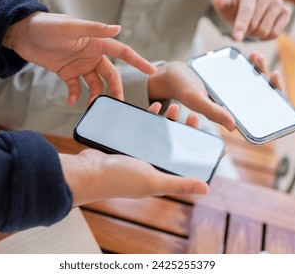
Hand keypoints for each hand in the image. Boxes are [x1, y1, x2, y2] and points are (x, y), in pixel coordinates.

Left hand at [3, 12, 155, 104]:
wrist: (21, 34)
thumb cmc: (46, 26)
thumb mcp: (70, 28)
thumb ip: (94, 30)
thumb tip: (118, 29)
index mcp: (96, 42)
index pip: (122, 51)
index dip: (137, 61)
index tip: (152, 70)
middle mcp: (91, 54)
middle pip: (110, 75)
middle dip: (115, 89)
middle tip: (117, 103)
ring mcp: (80, 65)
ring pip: (95, 84)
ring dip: (95, 96)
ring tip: (92, 106)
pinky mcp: (67, 72)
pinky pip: (76, 87)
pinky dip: (75, 95)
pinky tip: (72, 101)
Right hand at [59, 102, 207, 206]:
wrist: (87, 171)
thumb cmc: (119, 180)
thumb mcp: (153, 181)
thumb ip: (179, 183)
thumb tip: (207, 188)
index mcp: (161, 176)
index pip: (185, 163)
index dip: (196, 148)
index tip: (204, 132)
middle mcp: (152, 167)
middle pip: (173, 146)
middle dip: (183, 130)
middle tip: (189, 115)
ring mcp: (139, 156)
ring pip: (158, 136)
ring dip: (167, 122)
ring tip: (171, 107)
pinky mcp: (127, 146)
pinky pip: (142, 131)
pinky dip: (148, 119)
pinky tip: (153, 108)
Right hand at [147, 55, 283, 130]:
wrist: (172, 74)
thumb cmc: (182, 88)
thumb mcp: (196, 100)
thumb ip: (213, 112)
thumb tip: (234, 126)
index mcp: (227, 114)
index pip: (254, 114)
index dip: (269, 103)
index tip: (274, 85)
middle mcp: (231, 105)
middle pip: (257, 97)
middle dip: (267, 84)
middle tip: (271, 72)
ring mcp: (230, 93)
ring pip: (252, 84)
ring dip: (259, 71)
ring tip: (258, 57)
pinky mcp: (227, 83)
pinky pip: (244, 76)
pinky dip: (249, 66)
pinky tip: (251, 56)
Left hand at [212, 0, 290, 40]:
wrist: (246, 7)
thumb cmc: (234, 7)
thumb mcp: (224, 5)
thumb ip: (220, 3)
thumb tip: (219, 0)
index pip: (247, 10)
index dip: (241, 25)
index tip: (237, 38)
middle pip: (255, 24)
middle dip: (246, 31)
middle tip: (242, 28)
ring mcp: (278, 2)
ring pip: (265, 30)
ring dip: (255, 34)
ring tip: (251, 27)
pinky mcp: (286, 12)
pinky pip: (275, 33)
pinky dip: (265, 37)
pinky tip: (261, 30)